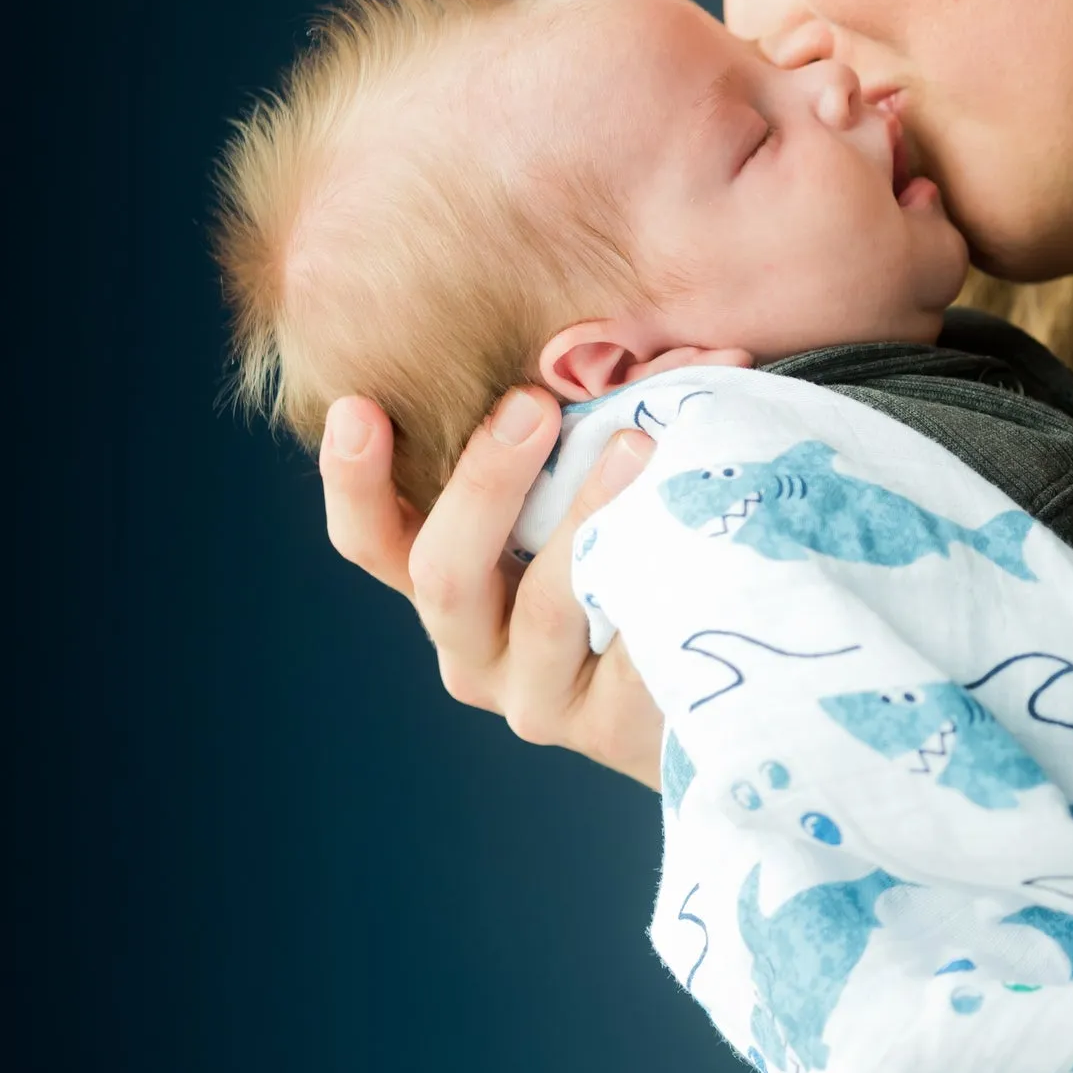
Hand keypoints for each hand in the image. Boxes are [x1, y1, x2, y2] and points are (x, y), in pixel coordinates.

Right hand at [319, 386, 665, 788]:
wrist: (718, 691)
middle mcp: (474, 653)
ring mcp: (537, 696)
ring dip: (582, 517)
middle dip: (481, 482)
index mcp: (452, 590)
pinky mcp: (609, 726)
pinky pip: (626, 644)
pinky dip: (654, 576)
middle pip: (443, 575)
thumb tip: (621, 347)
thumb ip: (571, 445)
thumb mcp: (589, 504)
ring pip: (542, 607)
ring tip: (636, 443)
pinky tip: (687, 530)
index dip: (354, 481)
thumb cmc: (641, 565)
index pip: (375, 543)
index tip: (358, 405)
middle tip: (531, 403)